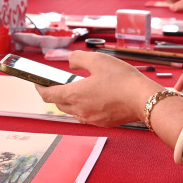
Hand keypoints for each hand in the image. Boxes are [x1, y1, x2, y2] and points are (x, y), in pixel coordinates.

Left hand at [35, 51, 162, 126]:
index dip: (39, 88)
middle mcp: (80, 110)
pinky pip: (87, 115)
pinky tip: (95, 96)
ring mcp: (91, 119)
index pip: (48, 95)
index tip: (37, 82)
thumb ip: (79, 58)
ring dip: (71, 100)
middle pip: (59, 104)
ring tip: (79, 87)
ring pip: (73, 111)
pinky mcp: (103, 123)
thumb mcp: (97, 60)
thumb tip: (70, 62)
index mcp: (74, 95)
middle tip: (59, 82)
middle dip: (56, 93)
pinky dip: (84, 106)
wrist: (145, 99)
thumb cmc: (122, 79)